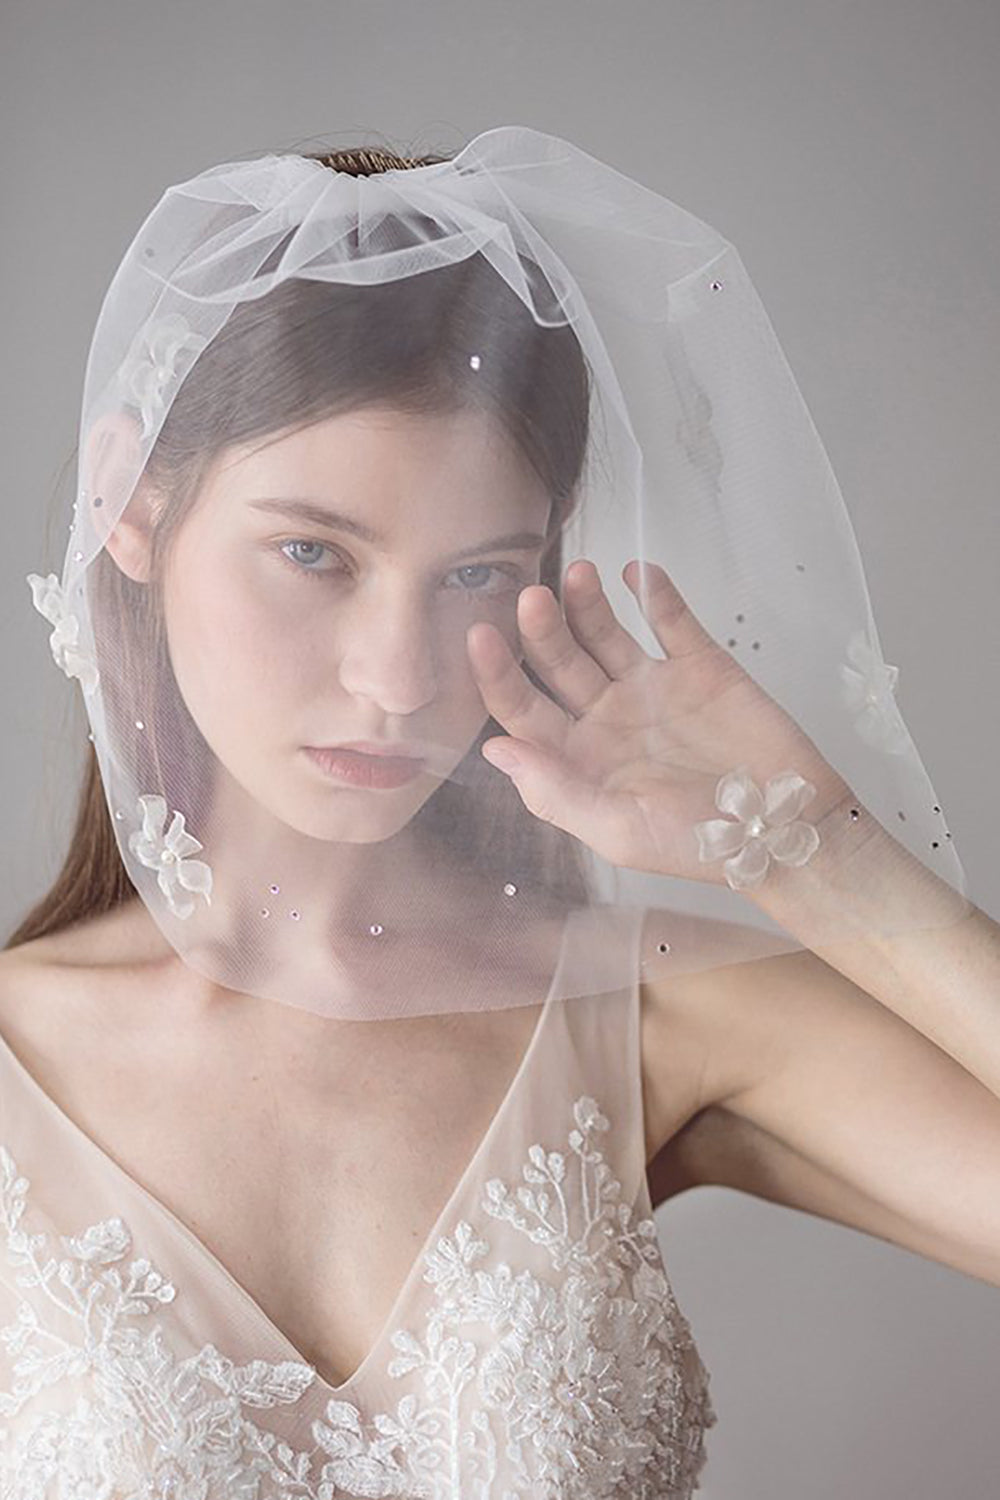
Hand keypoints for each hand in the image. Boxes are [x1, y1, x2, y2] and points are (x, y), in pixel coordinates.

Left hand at [466, 558, 851, 885]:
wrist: (787, 829)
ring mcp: (652, 688)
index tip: (480, 637)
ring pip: (605, 633)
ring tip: (578, 574)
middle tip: (532, 597)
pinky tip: (636, 574)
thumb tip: (495, 750)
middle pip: (558, 663)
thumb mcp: (618, 831)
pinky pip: (671, 621)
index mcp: (579, 758)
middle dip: (541, 629)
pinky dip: (655, 594)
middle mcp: (607, 718)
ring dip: (587, 603)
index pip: (523, 710)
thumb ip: (555, 792)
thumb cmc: (701, 844)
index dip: (497, 676)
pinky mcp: (700, 666)